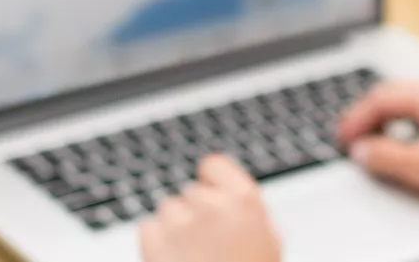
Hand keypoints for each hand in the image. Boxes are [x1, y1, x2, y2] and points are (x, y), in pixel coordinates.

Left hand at [140, 155, 280, 261]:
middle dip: (194, 212)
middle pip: (189, 192)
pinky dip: (156, 241)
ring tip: (192, 255)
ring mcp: (180, 224)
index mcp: (244, 200)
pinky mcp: (154, 244)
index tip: (212, 194)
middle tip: (207, 242)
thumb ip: (250, 210)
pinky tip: (175, 260)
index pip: (213, 165)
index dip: (211, 181)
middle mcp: (211, 205)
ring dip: (175, 227)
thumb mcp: (270, 241)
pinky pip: (148, 227)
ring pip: (167, 209)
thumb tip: (232, 193)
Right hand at [337, 78, 418, 224]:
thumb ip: (385, 157)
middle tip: (357, 138)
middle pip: (399, 92)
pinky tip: (418, 138)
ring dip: (395, 116)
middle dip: (373, 115)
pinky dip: (418, 118)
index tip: (344, 137)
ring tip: (382, 140)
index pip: (382, 96)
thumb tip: (362, 149)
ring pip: (418, 97)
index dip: (357, 118)